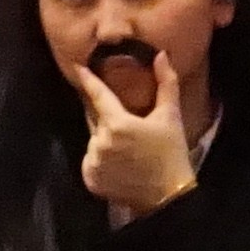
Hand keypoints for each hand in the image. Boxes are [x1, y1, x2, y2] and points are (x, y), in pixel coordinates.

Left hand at [68, 52, 198, 217]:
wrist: (168, 195)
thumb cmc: (171, 152)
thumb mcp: (171, 117)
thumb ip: (165, 83)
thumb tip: (160, 55)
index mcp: (118, 123)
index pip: (98, 95)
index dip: (88, 80)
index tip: (77, 67)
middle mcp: (100, 141)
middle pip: (97, 120)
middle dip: (109, 120)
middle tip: (130, 131)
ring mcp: (93, 161)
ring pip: (94, 142)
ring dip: (106, 142)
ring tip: (128, 153)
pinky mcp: (90, 178)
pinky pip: (91, 162)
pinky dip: (101, 161)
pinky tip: (121, 167)